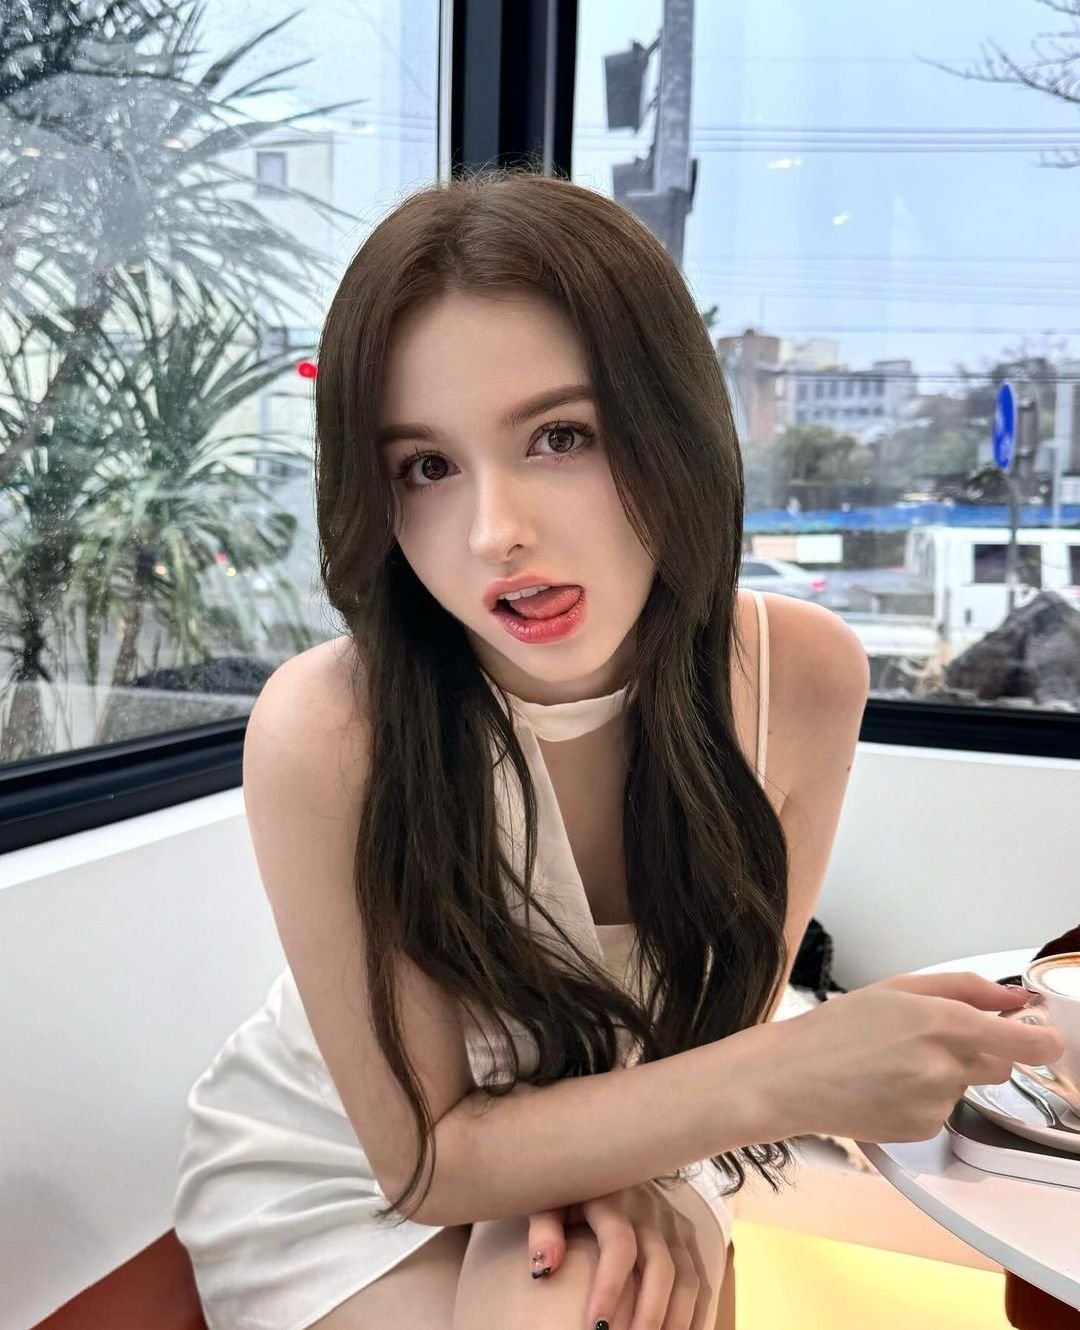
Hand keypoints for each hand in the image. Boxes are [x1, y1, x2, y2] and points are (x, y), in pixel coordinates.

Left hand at [527, 1181, 713, 1329]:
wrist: (603, 1154)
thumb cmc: (571, 1188)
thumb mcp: (549, 1200)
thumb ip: (543, 1230)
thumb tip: (543, 1270)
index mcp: (614, 1199)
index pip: (619, 1247)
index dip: (609, 1289)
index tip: (596, 1329)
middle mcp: (650, 1210)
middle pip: (661, 1266)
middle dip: (648, 1315)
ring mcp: (673, 1222)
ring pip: (688, 1276)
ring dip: (677, 1320)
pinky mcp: (686, 1233)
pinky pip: (702, 1277)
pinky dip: (698, 1313)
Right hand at [772, 970, 1065, 1143]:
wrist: (792, 1078)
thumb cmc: (835, 1029)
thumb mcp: (897, 988)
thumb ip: (964, 988)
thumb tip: (1014, 1000)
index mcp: (940, 1022)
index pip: (1023, 1043)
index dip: (1043, 1042)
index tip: (1047, 1040)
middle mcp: (944, 1067)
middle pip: (998, 1065)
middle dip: (977, 1052)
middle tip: (928, 1040)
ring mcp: (934, 1103)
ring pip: (966, 1087)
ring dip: (946, 1075)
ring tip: (893, 1064)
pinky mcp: (923, 1131)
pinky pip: (943, 1112)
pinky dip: (924, 1099)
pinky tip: (887, 1087)